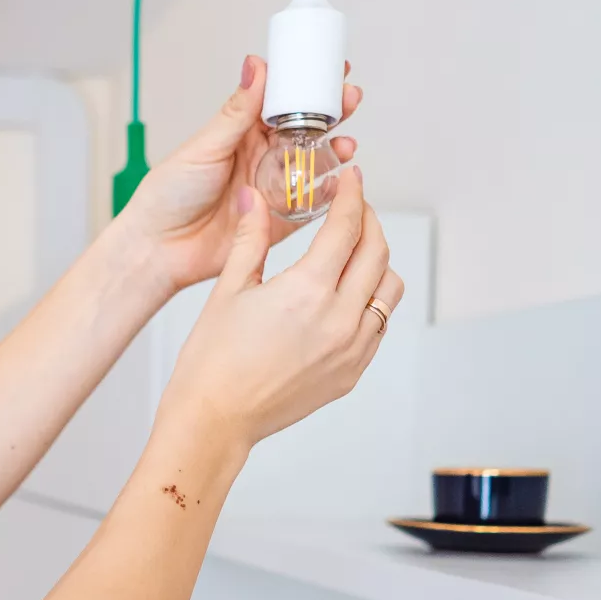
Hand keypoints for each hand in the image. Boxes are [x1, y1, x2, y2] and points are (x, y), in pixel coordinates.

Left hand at [118, 55, 361, 292]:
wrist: (158, 248)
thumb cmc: (169, 195)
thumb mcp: (205, 146)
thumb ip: (237, 111)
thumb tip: (256, 65)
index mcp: (243, 134)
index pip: (283, 103)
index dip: (309, 86)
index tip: (334, 68)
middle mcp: (261, 158)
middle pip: (307, 130)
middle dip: (332, 114)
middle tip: (349, 99)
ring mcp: (272, 188)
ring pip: (314, 165)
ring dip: (335, 151)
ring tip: (345, 144)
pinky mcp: (278, 220)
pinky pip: (312, 205)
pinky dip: (330, 193)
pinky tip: (341, 181)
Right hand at [156, 167, 403, 450]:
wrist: (214, 418)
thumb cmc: (211, 361)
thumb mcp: (228, 290)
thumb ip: (250, 239)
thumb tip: (254, 198)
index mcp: (306, 291)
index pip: (347, 227)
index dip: (353, 196)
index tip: (352, 181)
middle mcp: (339, 318)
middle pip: (377, 252)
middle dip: (368, 222)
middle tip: (353, 210)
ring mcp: (351, 349)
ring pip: (389, 289)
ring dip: (377, 262)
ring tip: (352, 254)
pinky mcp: (352, 371)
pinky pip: (378, 325)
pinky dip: (370, 301)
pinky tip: (343, 296)